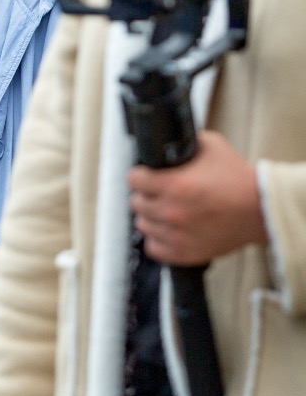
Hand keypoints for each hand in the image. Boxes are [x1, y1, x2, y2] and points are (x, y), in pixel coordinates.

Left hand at [128, 130, 267, 265]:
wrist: (262, 210)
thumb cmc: (239, 179)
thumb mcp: (212, 146)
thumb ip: (185, 142)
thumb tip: (168, 142)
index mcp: (174, 185)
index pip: (133, 179)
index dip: (139, 175)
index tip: (145, 176)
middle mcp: (171, 211)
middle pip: (136, 202)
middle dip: (146, 195)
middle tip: (159, 193)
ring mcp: (177, 235)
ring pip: (143, 225)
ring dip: (151, 217)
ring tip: (165, 211)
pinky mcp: (184, 253)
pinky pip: (153, 248)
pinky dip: (158, 240)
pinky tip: (167, 231)